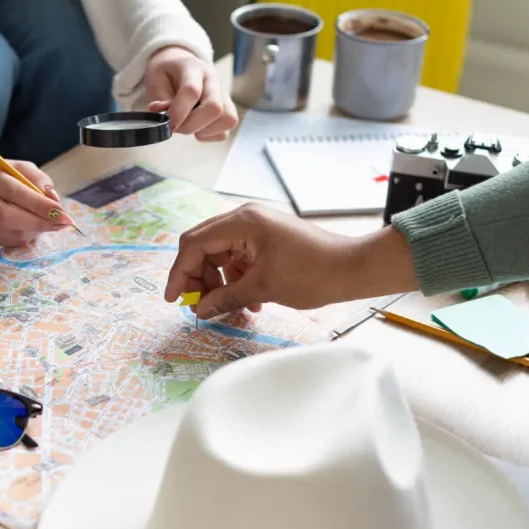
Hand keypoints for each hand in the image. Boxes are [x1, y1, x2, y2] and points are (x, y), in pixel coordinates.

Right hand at [0, 159, 71, 245]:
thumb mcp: (18, 168)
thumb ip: (38, 179)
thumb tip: (54, 199)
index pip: (15, 193)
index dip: (41, 206)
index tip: (63, 213)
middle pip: (11, 218)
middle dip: (42, 222)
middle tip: (64, 223)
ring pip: (13, 233)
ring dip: (36, 230)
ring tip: (47, 221)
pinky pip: (9, 241)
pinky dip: (24, 235)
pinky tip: (27, 225)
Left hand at [145, 46, 238, 141]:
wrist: (177, 66)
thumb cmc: (166, 75)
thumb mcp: (156, 83)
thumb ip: (162, 103)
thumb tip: (167, 121)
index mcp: (193, 67)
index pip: (192, 91)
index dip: (179, 112)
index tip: (169, 124)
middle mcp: (213, 79)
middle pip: (214, 107)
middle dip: (191, 125)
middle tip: (175, 127)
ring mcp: (224, 94)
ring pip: (227, 119)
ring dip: (203, 130)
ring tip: (187, 125)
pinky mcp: (228, 109)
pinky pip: (225, 131)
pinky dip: (209, 135)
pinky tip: (197, 127)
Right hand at [164, 203, 417, 317]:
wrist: (353, 269)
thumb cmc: (313, 273)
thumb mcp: (263, 289)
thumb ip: (225, 298)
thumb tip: (199, 310)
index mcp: (241, 222)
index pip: (194, 244)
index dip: (179, 273)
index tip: (174, 299)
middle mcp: (245, 219)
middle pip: (203, 247)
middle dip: (198, 278)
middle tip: (199, 306)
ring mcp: (256, 228)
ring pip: (220, 255)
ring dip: (220, 282)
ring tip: (231, 307)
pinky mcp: (266, 240)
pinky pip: (239, 259)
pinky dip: (237, 280)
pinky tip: (250, 302)